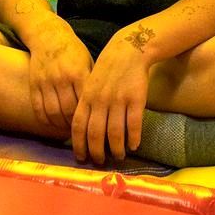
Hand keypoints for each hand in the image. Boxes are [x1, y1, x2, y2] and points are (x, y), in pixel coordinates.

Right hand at [28, 21, 93, 130]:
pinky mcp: (34, 84)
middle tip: (83, 133)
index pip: (85, 103)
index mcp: (78, 72)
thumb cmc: (73, 52)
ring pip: (53, 113)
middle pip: (69, 111)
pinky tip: (55, 123)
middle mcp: (61, 77)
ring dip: (61, 125)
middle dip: (76, 126)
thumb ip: (93, 83)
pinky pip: (39, 109)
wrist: (48, 36)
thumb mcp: (88, 62)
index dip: (90, 118)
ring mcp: (46, 81)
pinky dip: (47, 120)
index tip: (95, 126)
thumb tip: (104, 108)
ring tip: (70, 130)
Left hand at [70, 36, 151, 163]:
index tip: (81, 158)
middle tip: (100, 162)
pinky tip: (134, 145)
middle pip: (95, 133)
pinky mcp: (136, 99)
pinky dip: (133, 138)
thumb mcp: (90, 84)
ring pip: (115, 132)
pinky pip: (133, 124)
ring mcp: (118, 100)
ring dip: (116, 149)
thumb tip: (81, 132)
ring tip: (119, 156)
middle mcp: (100, 100)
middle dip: (97, 152)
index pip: (78, 126)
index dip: (79, 145)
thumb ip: (86, 105)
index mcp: (86, 97)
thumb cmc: (107, 71)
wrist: (128, 51)